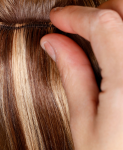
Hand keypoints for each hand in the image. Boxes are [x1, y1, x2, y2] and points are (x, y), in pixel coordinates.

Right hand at [40, 0, 122, 148]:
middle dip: (101, 12)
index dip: (74, 16)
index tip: (56, 20)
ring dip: (119, 22)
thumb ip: (72, 75)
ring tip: (98, 37)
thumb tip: (54, 43)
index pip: (103, 25)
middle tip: (77, 26)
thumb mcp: (84, 123)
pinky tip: (116, 55)